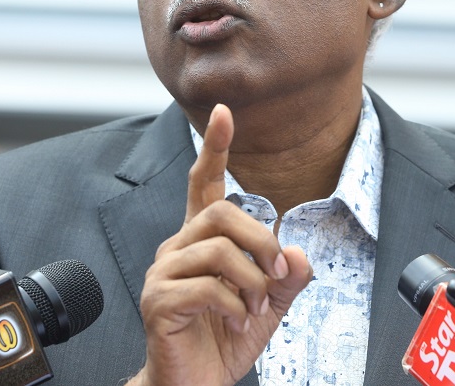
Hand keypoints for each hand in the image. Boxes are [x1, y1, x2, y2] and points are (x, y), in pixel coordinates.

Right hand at [129, 104, 312, 385]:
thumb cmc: (223, 341)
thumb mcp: (269, 306)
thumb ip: (285, 277)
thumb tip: (296, 252)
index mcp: (200, 241)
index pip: (204, 183)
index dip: (215, 148)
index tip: (225, 113)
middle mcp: (177, 248)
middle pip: (221, 211)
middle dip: (260, 239)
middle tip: (276, 274)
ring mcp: (163, 274)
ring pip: (216, 248)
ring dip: (251, 280)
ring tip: (256, 308)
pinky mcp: (158, 302)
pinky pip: (206, 287)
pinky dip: (235, 304)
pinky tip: (239, 320)